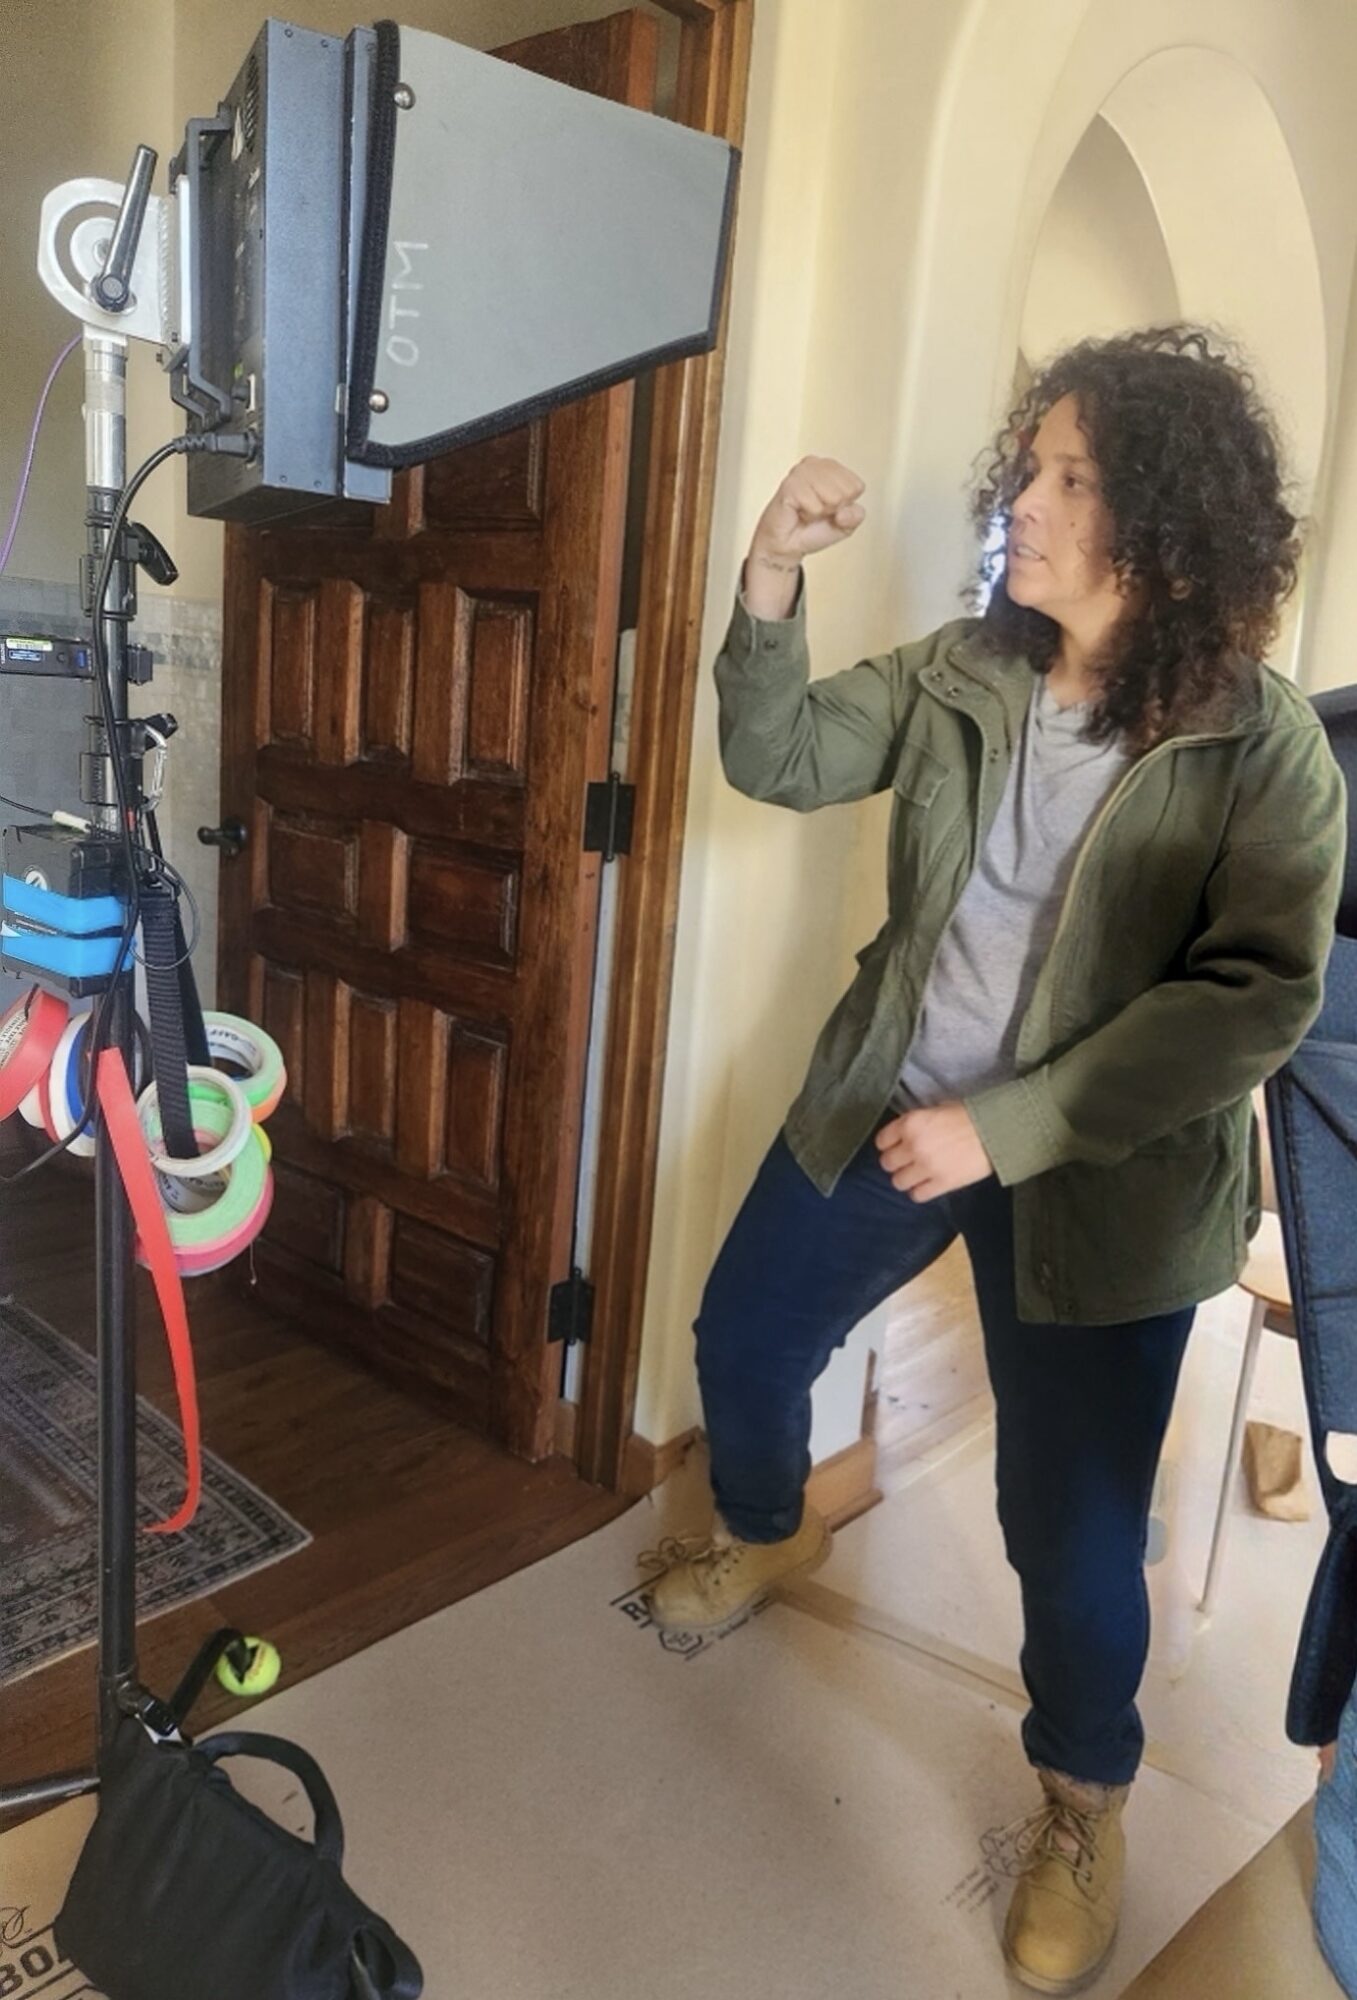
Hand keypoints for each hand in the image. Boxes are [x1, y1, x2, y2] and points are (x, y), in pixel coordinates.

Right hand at [749, 456, 865, 570]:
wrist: (786, 545)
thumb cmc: (811, 529)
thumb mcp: (845, 525)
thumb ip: (856, 516)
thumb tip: (845, 511)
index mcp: (830, 468)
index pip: (857, 486)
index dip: (846, 505)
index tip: (830, 509)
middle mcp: (815, 464)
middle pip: (847, 491)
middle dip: (834, 508)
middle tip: (817, 511)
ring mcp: (801, 472)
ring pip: (833, 497)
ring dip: (821, 512)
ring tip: (808, 511)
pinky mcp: (790, 484)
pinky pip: (816, 505)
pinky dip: (809, 515)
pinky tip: (798, 512)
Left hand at [875, 1102, 992, 1201]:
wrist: (996, 1130)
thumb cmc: (969, 1115)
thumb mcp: (936, 1109)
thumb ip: (917, 1123)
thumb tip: (905, 1133)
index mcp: (911, 1123)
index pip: (882, 1141)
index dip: (888, 1144)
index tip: (895, 1146)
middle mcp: (913, 1146)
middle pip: (887, 1163)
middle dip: (895, 1163)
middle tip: (906, 1161)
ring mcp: (926, 1167)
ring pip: (898, 1182)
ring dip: (906, 1178)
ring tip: (917, 1174)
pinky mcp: (941, 1184)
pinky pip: (917, 1195)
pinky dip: (919, 1191)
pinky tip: (927, 1184)